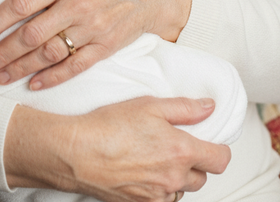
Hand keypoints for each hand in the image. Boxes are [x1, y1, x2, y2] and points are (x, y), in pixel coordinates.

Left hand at [0, 0, 191, 88]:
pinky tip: (32, 84)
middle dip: (1, 53)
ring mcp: (91, 27)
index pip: (20, 3)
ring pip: (47, 54)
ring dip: (19, 68)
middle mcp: (76, 4)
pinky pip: (73, 66)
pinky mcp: (105, 47)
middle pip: (29, 34)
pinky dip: (51, 77)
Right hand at [4, 96, 230, 200]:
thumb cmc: (108, 127)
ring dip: (176, 176)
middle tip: (175, 143)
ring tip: (154, 156)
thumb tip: (208, 107)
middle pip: (203, 177)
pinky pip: (162, 199)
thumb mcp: (148, 105)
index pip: (220, 160)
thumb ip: (184, 107)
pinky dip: (159, 186)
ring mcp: (158, 195)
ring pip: (181, 189)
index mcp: (180, 151)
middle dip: (195, 162)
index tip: (209, 140)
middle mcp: (174, 178)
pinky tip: (142, 169)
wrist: (78, 153)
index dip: (218, 149)